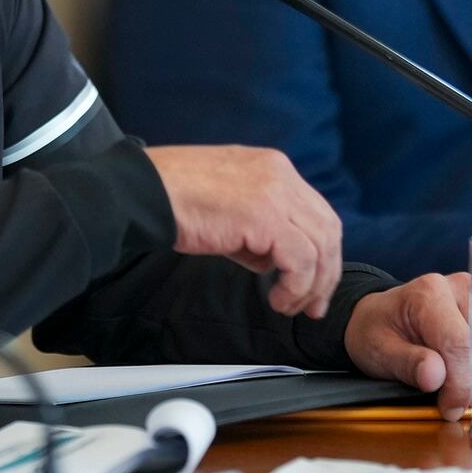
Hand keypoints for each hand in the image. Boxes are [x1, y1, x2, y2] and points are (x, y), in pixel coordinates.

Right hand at [142, 144, 342, 317]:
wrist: (143, 190)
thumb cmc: (173, 198)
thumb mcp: (228, 204)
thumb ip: (258, 226)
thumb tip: (273, 261)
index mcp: (273, 166)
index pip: (317, 212)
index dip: (322, 253)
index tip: (313, 286)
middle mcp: (281, 174)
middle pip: (328, 229)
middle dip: (326, 273)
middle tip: (313, 306)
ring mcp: (275, 193)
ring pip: (320, 247)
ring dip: (310, 286)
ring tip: (288, 306)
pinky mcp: (266, 216)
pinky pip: (301, 260)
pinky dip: (296, 287)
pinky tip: (277, 300)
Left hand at [344, 272, 471, 419]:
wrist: (377, 317)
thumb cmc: (375, 332)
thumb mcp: (377, 352)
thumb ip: (407, 364)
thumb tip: (436, 377)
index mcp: (428, 294)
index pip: (459, 343)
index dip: (460, 383)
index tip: (451, 407)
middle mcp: (458, 288)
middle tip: (454, 400)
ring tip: (458, 384)